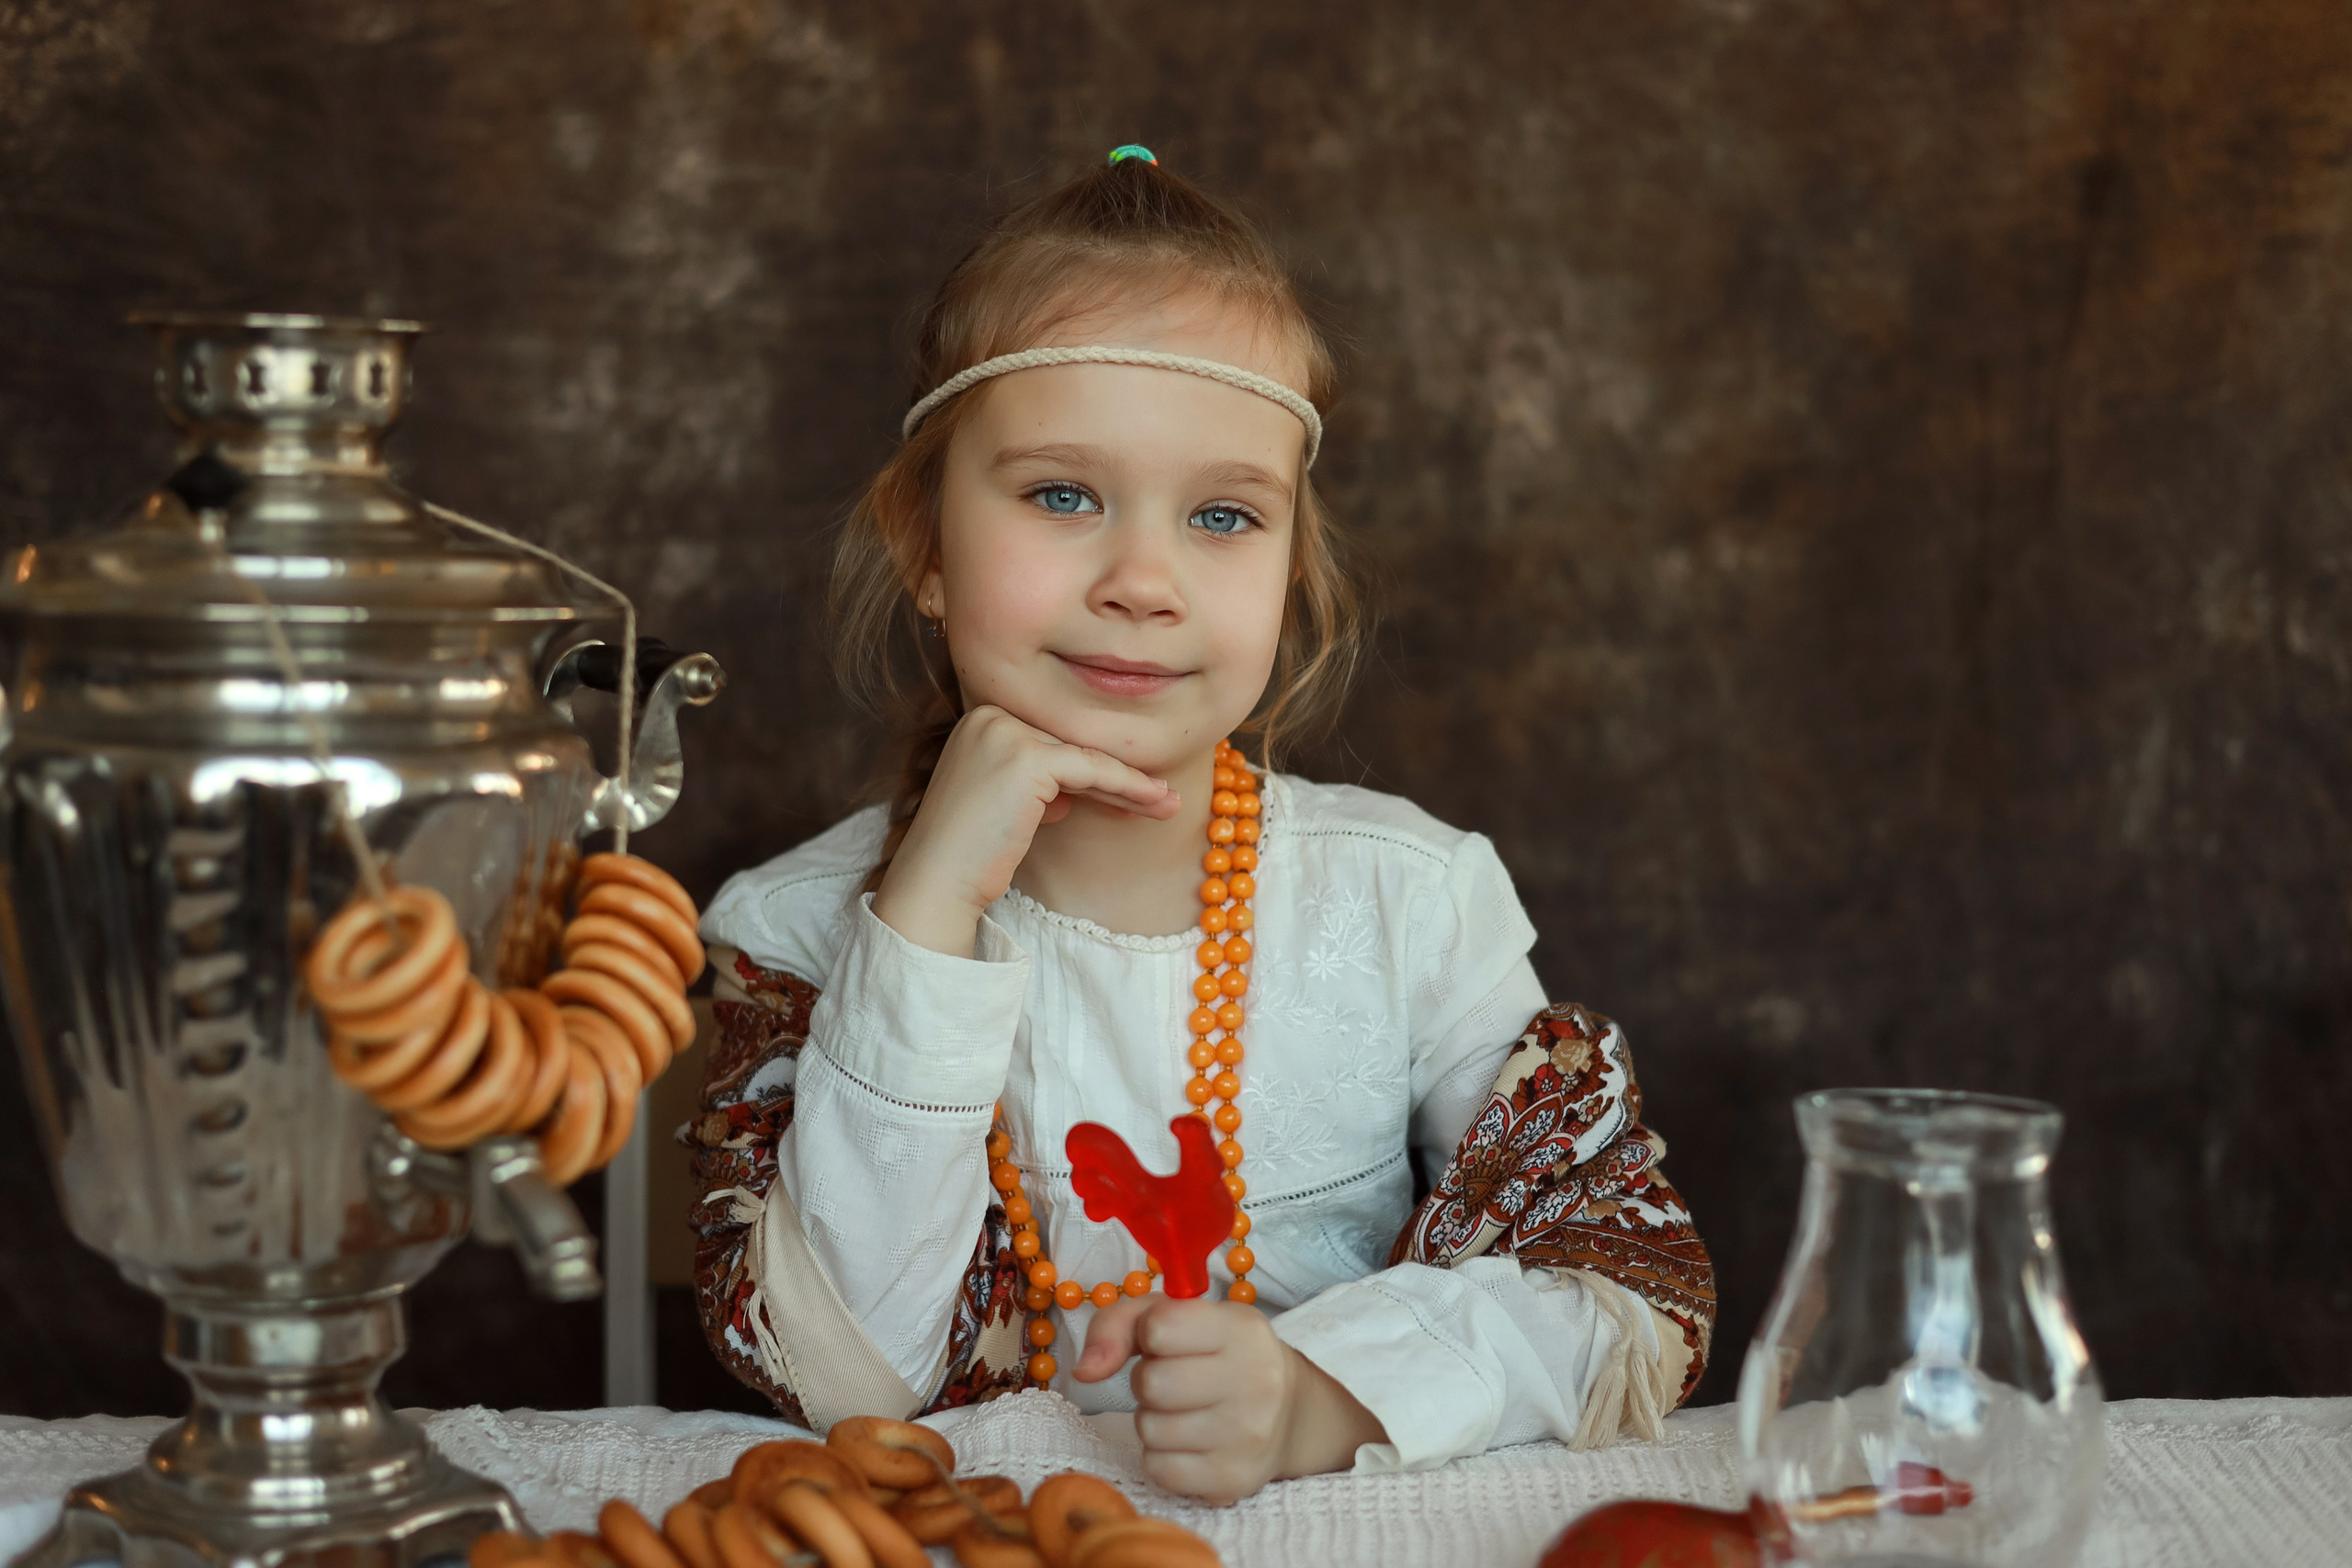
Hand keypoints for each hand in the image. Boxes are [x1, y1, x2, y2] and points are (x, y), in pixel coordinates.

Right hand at [870, 705, 1179, 956]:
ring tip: (1169, 804)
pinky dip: (1126, 786)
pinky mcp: (1025, 758)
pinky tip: (1154, 802)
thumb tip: (1071, 796)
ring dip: (1132, 783)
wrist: (937, 883)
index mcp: (981, 718)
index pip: (1053, 740)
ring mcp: (1005, 732)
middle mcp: (989, 714)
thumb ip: (1037, 788)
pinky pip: (1091, 770)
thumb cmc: (969, 855)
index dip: (1096, 770)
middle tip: (1162, 797)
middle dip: (1118, 776)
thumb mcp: (1005, 806)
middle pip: (1071, 745)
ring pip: (1086, 756)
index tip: (1136, 792)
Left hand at [1075, 1295, 1386, 1502]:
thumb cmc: (1218, 1355)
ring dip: (1154, 1420)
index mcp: (1242, 1328)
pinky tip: (1191, 1442)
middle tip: (1178, 1381)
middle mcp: (1256, 1380)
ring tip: (1186, 1411)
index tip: (1171, 1342)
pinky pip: (1158, 1468)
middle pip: (1151, 1383)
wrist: (1289, 1412)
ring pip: (1149, 1429)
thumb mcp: (1178, 1317)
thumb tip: (1084, 1371)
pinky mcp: (1233, 1479)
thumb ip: (1118, 1323)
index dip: (1150, 1336)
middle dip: (1150, 1382)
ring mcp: (1248, 1435)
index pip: (1160, 1327)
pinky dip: (1162, 1456)